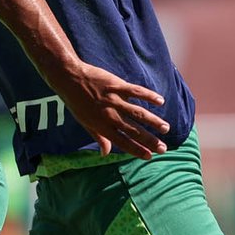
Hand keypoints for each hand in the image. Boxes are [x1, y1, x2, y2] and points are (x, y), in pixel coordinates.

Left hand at [51, 64, 170, 159]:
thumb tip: (105, 153)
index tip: (149, 156)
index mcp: (101, 126)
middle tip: (163, 148)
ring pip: (138, 113)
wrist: (69, 78)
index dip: (137, 150)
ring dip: (153, 121)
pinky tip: (160, 101)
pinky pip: (135, 91)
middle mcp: (109, 115)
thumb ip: (98, 137)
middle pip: (134, 131)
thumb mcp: (84, 122)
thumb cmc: (76, 102)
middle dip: (150, 141)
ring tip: (165, 128)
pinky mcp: (116, 85)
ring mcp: (114, 100)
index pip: (123, 142)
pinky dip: (148, 96)